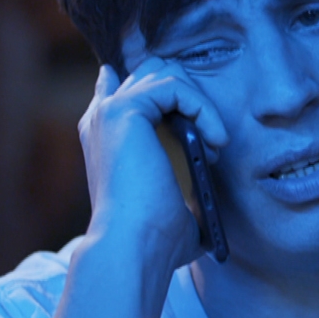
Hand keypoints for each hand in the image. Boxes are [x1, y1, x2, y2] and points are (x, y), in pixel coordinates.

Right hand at [77, 57, 229, 273]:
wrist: (135, 245)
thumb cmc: (156, 236)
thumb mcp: (173, 197)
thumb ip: (182, 174)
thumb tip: (206, 174)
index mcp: (108, 138)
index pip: (120, 87)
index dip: (154, 84)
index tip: (181, 92)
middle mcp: (104, 119)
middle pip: (153, 72)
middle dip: (191, 96)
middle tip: (211, 143)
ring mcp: (110, 111)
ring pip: (166, 73)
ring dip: (200, 104)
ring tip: (213, 146)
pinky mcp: (123, 109)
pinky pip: (174, 86)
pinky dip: (203, 109)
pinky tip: (214, 141)